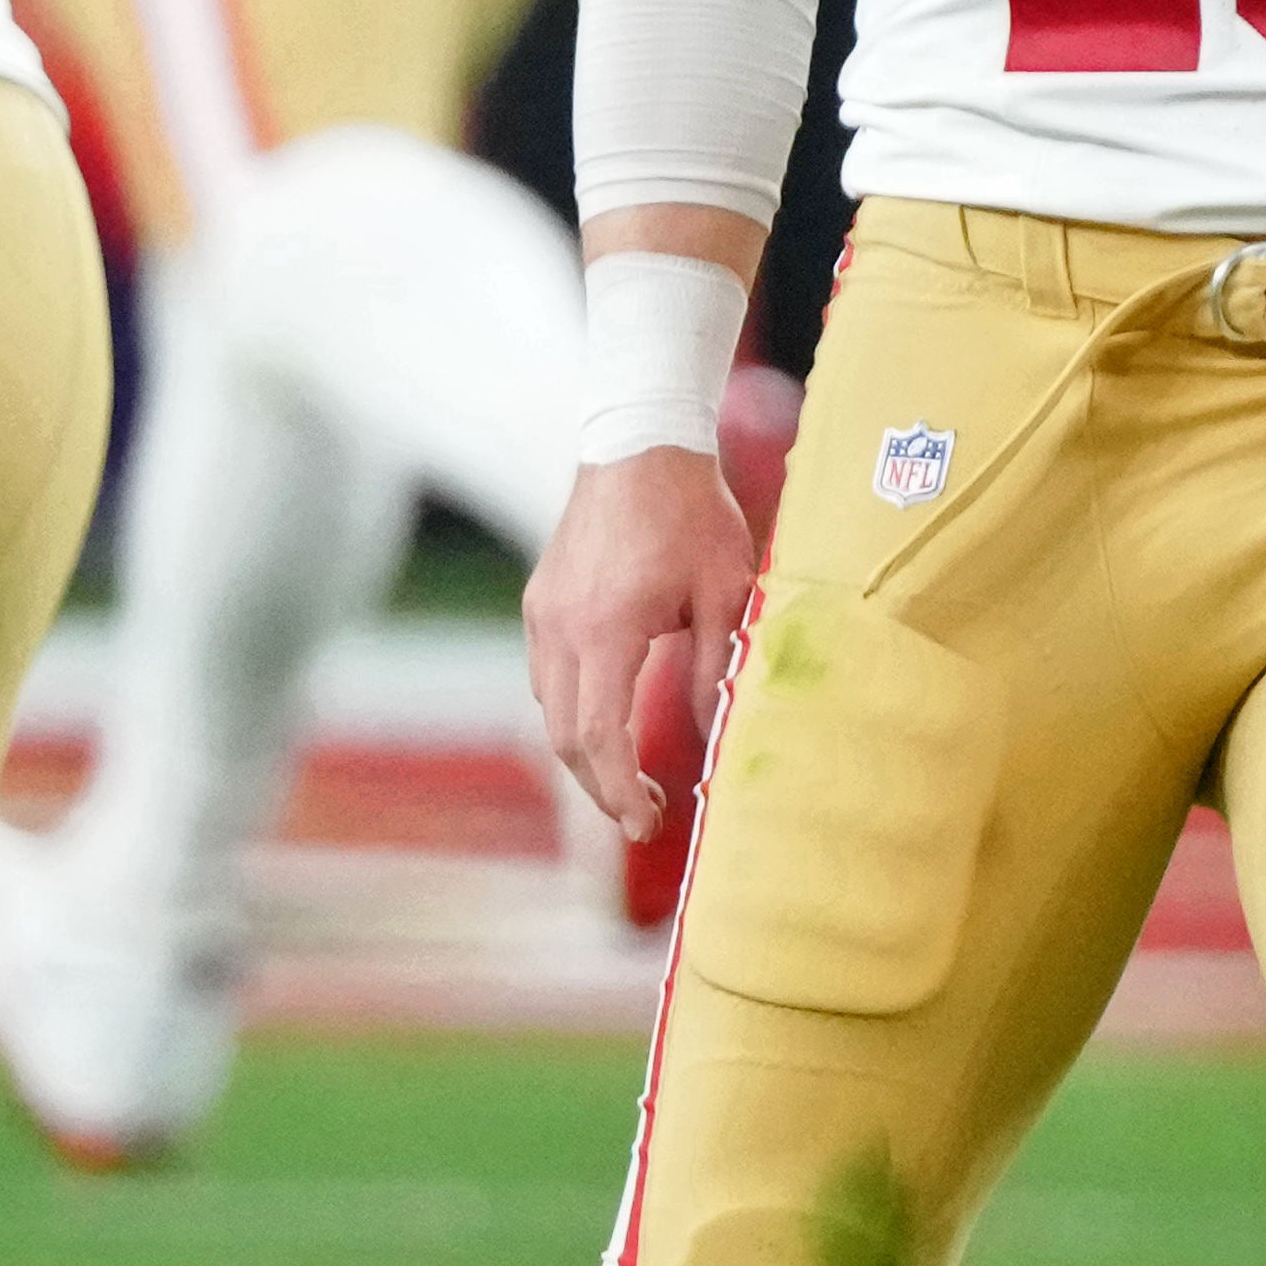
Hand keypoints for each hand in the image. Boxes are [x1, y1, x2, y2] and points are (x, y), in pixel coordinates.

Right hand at [528, 442, 760, 857]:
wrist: (640, 440)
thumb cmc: (692, 513)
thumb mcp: (725, 593)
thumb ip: (716, 670)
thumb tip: (709, 738)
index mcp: (606, 631)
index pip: (598, 739)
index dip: (619, 793)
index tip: (646, 824)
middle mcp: (560, 628)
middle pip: (566, 739)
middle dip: (601, 788)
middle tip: (643, 816)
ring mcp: (542, 613)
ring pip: (551, 711)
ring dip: (586, 752)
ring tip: (632, 776)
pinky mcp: (540, 600)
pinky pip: (548, 676)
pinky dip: (574, 712)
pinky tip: (610, 717)